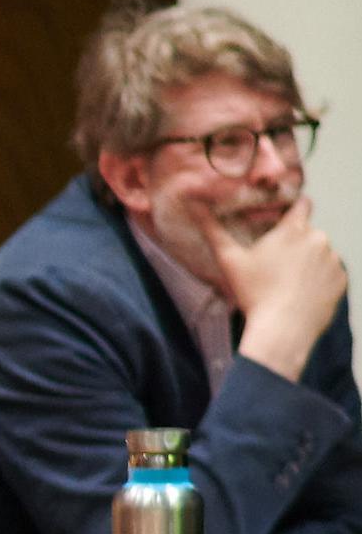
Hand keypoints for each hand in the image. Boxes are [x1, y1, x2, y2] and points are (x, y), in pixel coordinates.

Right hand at [206, 196, 345, 378]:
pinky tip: (301, 292)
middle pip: (308, 232)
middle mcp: (319, 239)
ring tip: (287, 281)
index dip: (291, 209)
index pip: (302, 203)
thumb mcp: (228, 259)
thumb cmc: (255, 293)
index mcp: (293, 229)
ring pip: (320, 252)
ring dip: (308, 260)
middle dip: (295, 242)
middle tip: (274, 262)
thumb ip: (211, 228)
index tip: (281, 220)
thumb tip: (192, 203)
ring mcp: (333, 261)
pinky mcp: (341, 280)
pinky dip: (319, 279)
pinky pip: (330, 273)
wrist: (284, 330)